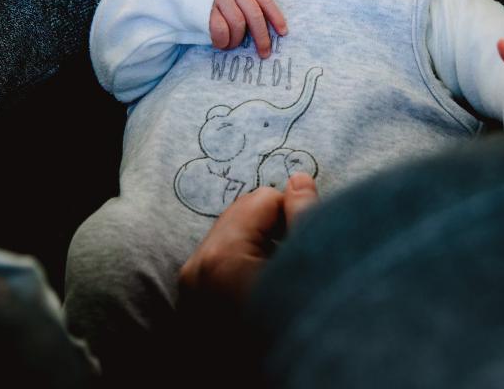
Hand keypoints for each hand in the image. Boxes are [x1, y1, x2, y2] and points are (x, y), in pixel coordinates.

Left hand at [179, 173, 318, 305]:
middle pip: (241, 218)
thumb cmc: (305, 325)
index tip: (306, 252)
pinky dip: (242, 269)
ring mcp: (190, 292)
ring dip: (257, 251)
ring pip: (230, 240)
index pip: (264, 200)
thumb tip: (298, 178)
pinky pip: (219, 265)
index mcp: (221, 257)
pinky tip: (262, 297)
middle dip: (270, 232)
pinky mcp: (192, 307)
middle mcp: (195, 271)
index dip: (293, 218)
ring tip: (280, 286)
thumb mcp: (312, 266)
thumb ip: (304, 215)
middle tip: (294, 268)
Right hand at [210, 0, 287, 57]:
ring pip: (237, 23)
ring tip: (232, 45)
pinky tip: (220, 44)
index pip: (265, 0)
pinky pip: (219, 28)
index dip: (276, 17)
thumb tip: (263, 27)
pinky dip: (222, 40)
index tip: (283, 33)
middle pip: (254, 15)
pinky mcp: (205, 8)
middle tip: (264, 53)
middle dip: (262, 37)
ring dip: (237, 40)